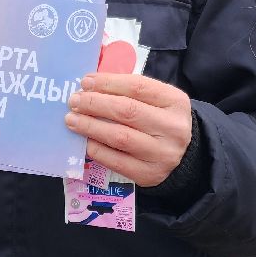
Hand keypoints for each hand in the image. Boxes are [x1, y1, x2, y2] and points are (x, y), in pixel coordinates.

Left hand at [65, 74, 191, 187]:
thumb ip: (128, 91)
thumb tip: (88, 87)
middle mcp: (173, 127)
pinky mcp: (150, 174)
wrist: (184, 156)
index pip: (138, 86)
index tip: (85, 82)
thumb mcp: (156, 101)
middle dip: (95, 104)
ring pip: (120, 137)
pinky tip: (85, 141)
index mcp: (175, 101)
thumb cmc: (160, 121)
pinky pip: (116, 161)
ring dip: (91, 127)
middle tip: (74, 101)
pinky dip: (97, 149)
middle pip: (127, 111)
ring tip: (72, 120)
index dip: (107, 82)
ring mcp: (162, 153)